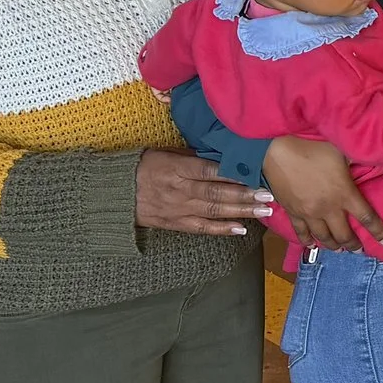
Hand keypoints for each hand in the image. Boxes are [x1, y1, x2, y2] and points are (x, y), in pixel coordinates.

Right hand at [134, 150, 270, 236]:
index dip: (233, 173)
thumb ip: (192, 155)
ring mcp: (177, 209)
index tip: (256, 173)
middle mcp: (179, 189)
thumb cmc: (143, 167)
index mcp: (176, 168)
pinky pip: (201, 228)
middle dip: (245, 195)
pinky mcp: (174, 223)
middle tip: (269, 195)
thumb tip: (223, 155)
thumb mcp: (165, 153)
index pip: (209, 170)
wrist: (113, 193)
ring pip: (213, 211)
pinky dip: (221, 229)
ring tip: (264, 211)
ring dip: (241, 212)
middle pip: (216, 193)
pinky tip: (241, 229)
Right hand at [262, 135, 382, 256]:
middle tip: (360, 251)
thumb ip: (357, 159)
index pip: (367, 218)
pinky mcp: (291, 211)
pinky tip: (311, 245)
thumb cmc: (312, 144)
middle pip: (344, 235)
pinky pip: (300, 232)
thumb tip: (371, 157)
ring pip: (323, 237)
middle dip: (354, 245)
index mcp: (345, 193)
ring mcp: (308, 212)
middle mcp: (328, 208)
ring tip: (340, 250)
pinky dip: (307, 240)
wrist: (277, 149)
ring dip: (333, 245)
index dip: (379, 232)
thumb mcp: (342, 150)